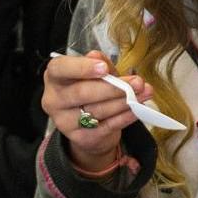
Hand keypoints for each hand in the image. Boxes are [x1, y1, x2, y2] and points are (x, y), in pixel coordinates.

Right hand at [41, 51, 150, 172]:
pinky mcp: (81, 138)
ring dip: (123, 102)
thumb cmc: (89, 90)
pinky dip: (124, 117)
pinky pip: (107, 126)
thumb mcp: (92, 73)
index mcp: (55, 77)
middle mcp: (54, 100)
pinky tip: (137, 109)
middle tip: (137, 82)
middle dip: (112, 87)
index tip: (104, 68)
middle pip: (81, 92)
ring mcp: (65, 122)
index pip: (60, 69)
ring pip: (97, 110)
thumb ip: (98, 63)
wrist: (86, 126)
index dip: (81, 67)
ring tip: (143, 93)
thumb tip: (100, 59)